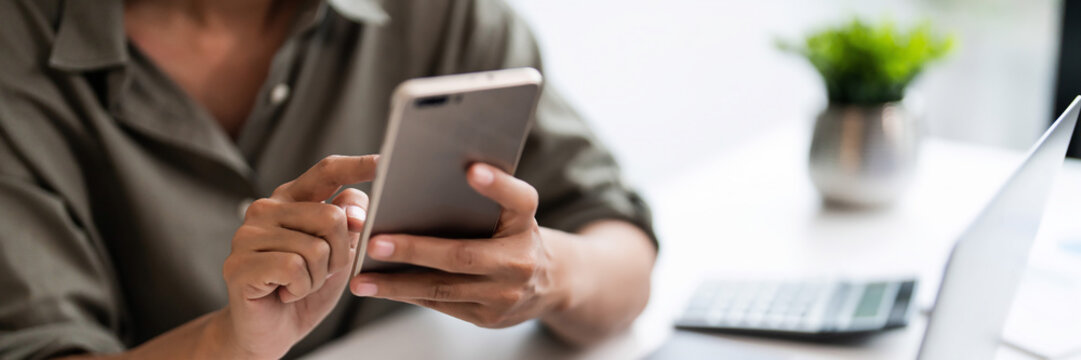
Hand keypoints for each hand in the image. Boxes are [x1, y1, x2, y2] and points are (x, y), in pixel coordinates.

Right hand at [219, 155, 375, 358]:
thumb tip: (355, 212)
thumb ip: (349, 225)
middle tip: (319, 272)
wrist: (270, 330)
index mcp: (292, 199)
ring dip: (318, 277)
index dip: (357, 166)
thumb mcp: (339, 253)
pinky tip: (285, 293)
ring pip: (316, 248)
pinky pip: (294, 268)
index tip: (383, 161)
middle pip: (332, 217)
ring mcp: (248, 234)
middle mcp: (266, 208)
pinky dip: (301, 288)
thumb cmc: (305, 288)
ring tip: (299, 284)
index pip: (328, 172)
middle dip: (339, 255)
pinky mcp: (239, 263)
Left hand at [348, 163, 568, 327]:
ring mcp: (505, 294)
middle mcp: (520, 259)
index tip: (472, 169)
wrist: (549, 283)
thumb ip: (484, 199)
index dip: (497, 185)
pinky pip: (441, 305)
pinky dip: (407, 294)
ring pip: (443, 288)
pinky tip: (379, 287)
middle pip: (464, 255)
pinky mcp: (489, 317)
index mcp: (526, 222)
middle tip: (375, 243)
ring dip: (397, 284)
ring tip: (360, 278)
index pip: (519, 199)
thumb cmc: (514, 234)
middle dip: (415, 250)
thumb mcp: (512, 213)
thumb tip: (422, 181)